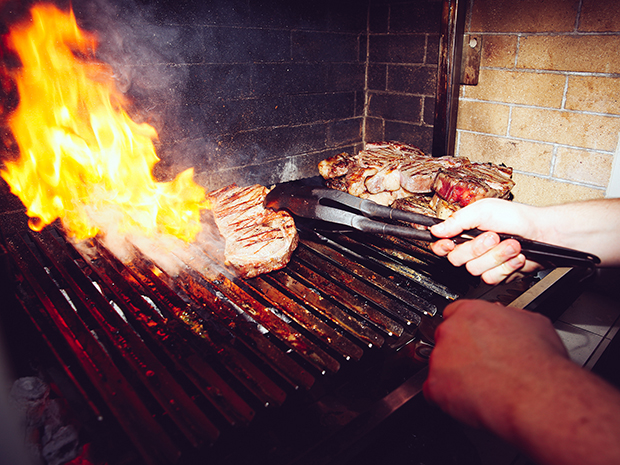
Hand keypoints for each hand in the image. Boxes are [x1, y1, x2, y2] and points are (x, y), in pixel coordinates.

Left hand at [423, 299, 619, 464]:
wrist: (537, 395)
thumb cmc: (539, 363)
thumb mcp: (531, 322)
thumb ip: (507, 317)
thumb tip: (506, 318)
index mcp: (470, 312)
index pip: (455, 314)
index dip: (466, 329)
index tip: (472, 339)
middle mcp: (450, 331)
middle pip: (445, 339)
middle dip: (459, 352)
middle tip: (480, 366)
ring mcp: (439, 358)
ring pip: (439, 365)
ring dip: (454, 375)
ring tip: (480, 385)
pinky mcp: (435, 386)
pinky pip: (434, 391)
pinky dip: (447, 398)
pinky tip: (469, 400)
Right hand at [429, 199, 542, 283]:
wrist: (544, 234)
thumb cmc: (518, 217)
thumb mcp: (484, 210)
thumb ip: (457, 220)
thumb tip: (435, 229)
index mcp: (465, 231)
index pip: (441, 245)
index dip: (442, 246)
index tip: (449, 243)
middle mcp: (472, 248)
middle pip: (457, 259)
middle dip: (478, 248)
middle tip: (494, 237)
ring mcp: (485, 262)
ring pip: (475, 269)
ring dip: (497, 256)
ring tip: (512, 245)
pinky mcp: (498, 274)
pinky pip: (491, 278)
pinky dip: (506, 267)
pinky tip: (515, 257)